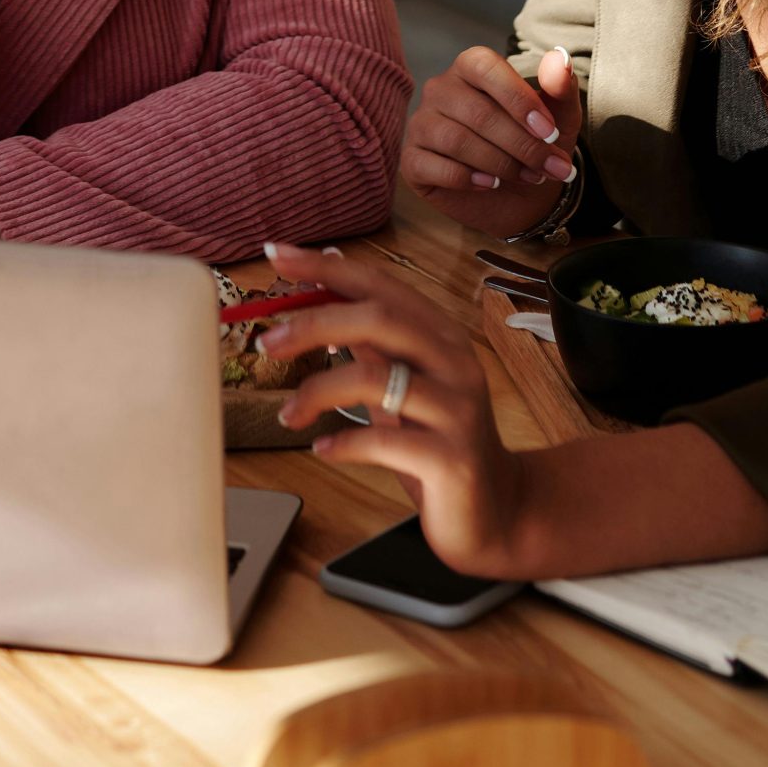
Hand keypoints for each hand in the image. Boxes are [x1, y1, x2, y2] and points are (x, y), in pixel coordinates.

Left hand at [259, 243, 534, 577]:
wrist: (499, 511)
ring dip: (317, 391)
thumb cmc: (440, 442)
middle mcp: (454, 364)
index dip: (326, 267)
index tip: (276, 255)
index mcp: (441, 337)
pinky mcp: (451, 460)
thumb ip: (372, 341)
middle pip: (378, 320)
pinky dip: (343, 443)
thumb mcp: (404, 384)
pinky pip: (383, 442)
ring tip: (288, 413)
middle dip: (314, 323)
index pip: (380, 285)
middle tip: (268, 343)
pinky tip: (322, 449)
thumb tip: (325, 286)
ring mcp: (456, 411)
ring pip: (374, 379)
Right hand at [401, 44, 580, 239]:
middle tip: (551, 167)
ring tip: (528, 176)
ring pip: (456, 140)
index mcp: (471, 67)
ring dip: (500, 164)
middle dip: (521, 144)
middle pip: (476, 112)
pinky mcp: (412, 160)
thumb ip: (560, 86)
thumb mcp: (559, 117)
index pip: (484, 66)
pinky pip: (432, 166)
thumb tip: (559, 59)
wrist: (522, 195)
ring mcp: (422, 124)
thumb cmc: (537, 144)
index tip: (549, 132)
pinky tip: (489, 184)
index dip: (517, 98)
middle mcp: (440, 89)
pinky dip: (467, 179)